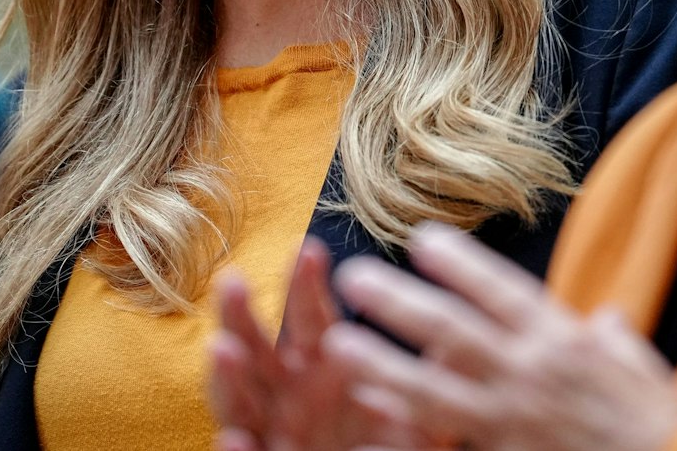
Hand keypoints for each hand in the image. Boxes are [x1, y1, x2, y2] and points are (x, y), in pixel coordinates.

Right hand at [209, 238, 433, 450]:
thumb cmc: (383, 442)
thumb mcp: (412, 411)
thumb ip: (422, 379)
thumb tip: (453, 341)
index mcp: (322, 367)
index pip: (309, 316)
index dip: (304, 284)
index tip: (307, 246)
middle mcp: (287, 393)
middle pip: (256, 347)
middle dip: (241, 315)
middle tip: (233, 279)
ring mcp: (271, 430)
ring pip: (238, 401)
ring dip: (228, 377)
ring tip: (222, 349)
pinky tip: (234, 439)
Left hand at [323, 223, 676, 450]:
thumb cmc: (658, 421)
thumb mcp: (641, 367)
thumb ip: (612, 340)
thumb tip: (604, 320)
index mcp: (564, 341)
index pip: (504, 293)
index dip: (461, 264)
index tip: (420, 236)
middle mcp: (531, 375)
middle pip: (455, 333)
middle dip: (401, 304)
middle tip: (354, 277)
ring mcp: (513, 421)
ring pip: (435, 391)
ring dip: (383, 365)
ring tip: (338, 344)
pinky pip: (445, 440)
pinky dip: (406, 426)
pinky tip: (370, 410)